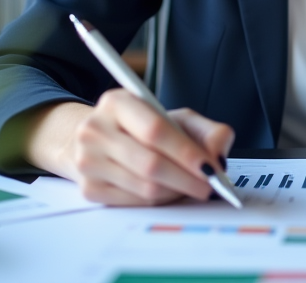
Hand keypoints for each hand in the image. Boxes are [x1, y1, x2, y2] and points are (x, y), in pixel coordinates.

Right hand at [27, 91, 234, 205]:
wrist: (100, 141)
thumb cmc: (143, 128)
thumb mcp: (176, 118)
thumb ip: (207, 131)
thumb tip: (218, 156)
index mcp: (116, 102)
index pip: (155, 130)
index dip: (186, 152)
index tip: (211, 167)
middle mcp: (94, 130)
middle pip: (150, 163)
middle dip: (188, 179)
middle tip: (211, 185)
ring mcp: (87, 161)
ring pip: (144, 187)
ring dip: (177, 192)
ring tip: (192, 186)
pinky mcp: (88, 189)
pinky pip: (135, 202)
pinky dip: (160, 201)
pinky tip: (170, 191)